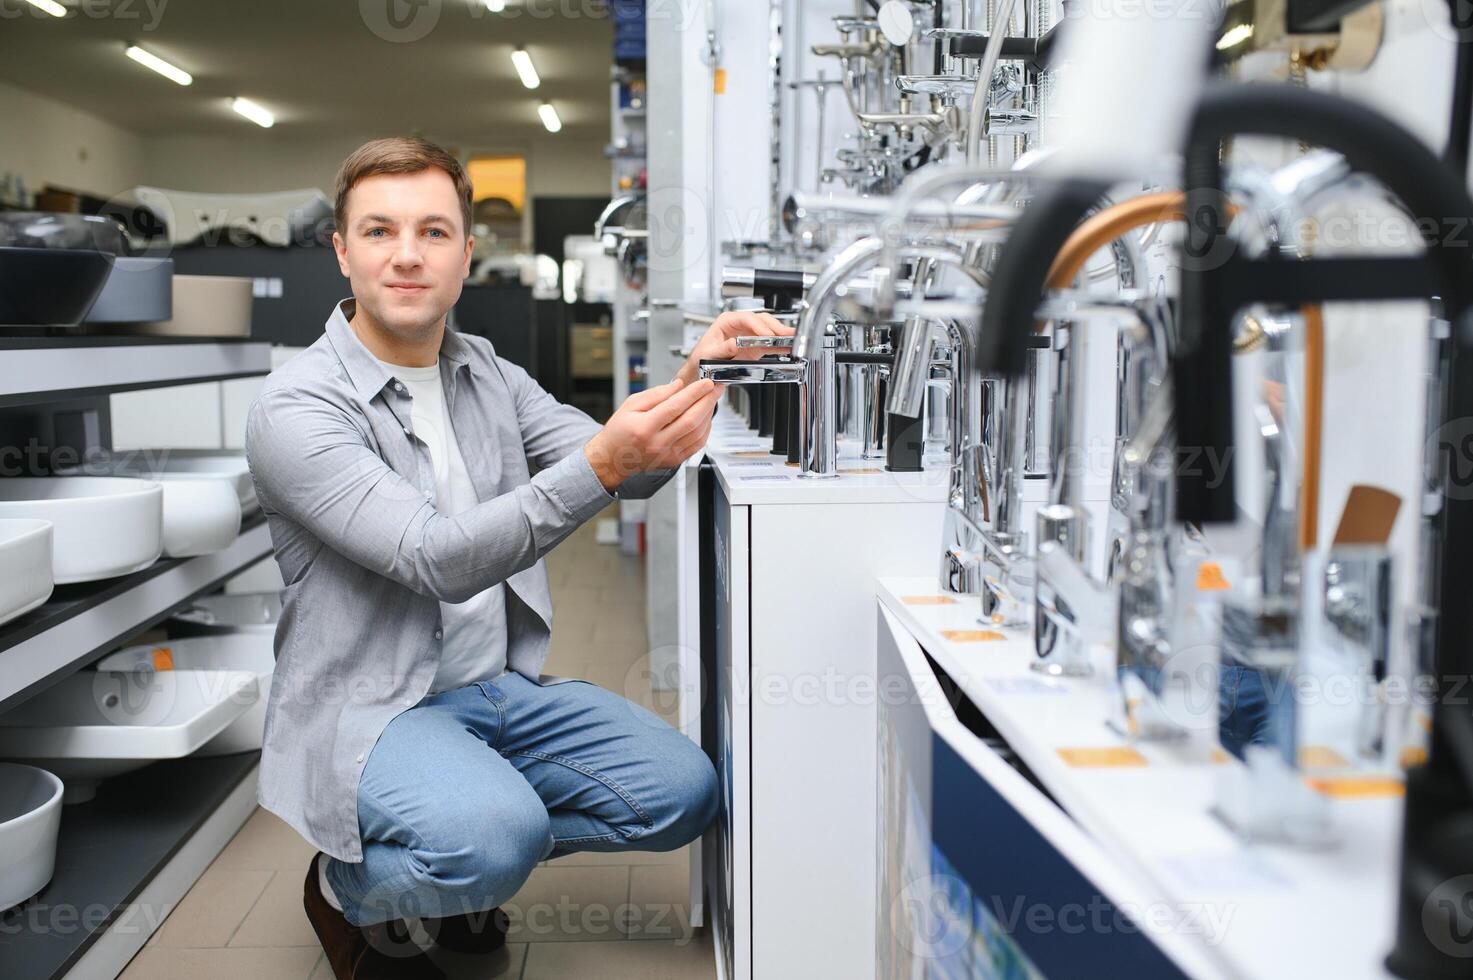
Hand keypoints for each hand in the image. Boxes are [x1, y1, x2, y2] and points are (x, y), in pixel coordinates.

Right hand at [584, 378, 722, 490]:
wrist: (613, 458)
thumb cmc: (619, 431)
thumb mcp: (631, 404)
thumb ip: (656, 394)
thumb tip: (679, 385)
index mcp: (644, 427)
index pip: (675, 407)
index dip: (694, 393)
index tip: (705, 382)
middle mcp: (657, 443)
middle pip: (691, 420)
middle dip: (707, 401)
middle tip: (715, 388)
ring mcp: (667, 454)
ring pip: (697, 433)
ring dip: (708, 414)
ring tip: (711, 399)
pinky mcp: (674, 460)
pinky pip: (697, 445)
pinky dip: (705, 430)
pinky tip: (706, 418)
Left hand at [675, 311, 796, 385]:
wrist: (700, 371)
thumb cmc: (700, 359)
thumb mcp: (708, 354)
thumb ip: (723, 349)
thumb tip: (735, 344)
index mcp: (726, 321)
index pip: (746, 319)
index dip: (758, 326)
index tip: (767, 335)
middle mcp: (739, 325)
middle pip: (761, 321)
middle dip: (775, 327)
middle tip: (786, 335)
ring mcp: (748, 335)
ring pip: (768, 329)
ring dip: (780, 334)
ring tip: (792, 339)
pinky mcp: (754, 346)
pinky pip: (769, 343)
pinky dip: (779, 345)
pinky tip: (787, 346)